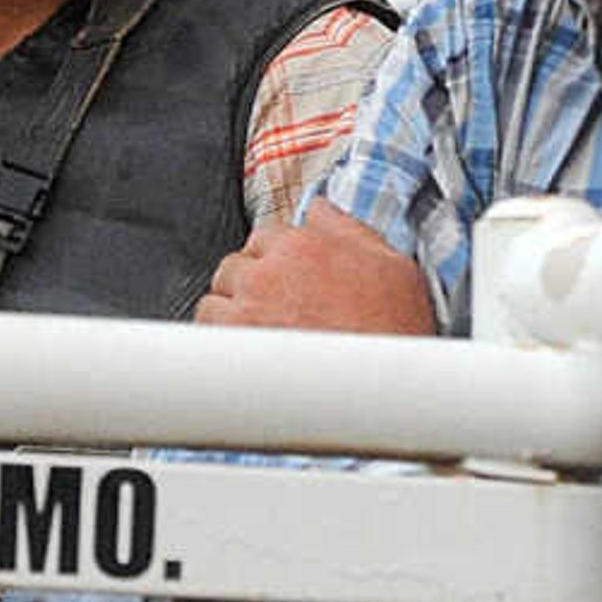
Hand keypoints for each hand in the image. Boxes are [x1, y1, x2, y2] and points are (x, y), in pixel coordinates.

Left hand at [194, 207, 434, 333]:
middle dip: (252, 284)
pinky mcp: (233, 341)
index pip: (267, 236)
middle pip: (238, 264)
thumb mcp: (395, 267)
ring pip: (218, 295)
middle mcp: (270, 270)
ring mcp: (248, 305)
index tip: (286, 280)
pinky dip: (220, 337)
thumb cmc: (394, 334)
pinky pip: (206, 327)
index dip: (276, 260)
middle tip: (277, 311)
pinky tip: (246, 352)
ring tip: (263, 335)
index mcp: (305, 245)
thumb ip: (350, 230)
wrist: (380, 391)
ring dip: (234, 310)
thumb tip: (320, 210)